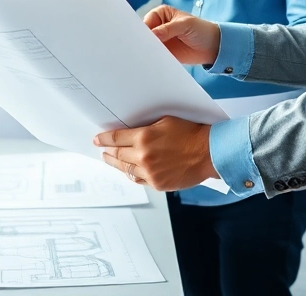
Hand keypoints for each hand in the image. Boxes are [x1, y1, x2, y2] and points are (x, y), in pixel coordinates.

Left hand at [94, 116, 216, 191]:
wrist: (208, 152)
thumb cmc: (190, 134)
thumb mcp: (164, 122)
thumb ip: (145, 128)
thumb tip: (131, 131)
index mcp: (144, 138)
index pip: (116, 138)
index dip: (104, 139)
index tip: (97, 139)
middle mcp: (144, 156)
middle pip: (118, 155)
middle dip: (108, 152)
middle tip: (103, 150)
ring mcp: (150, 172)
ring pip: (125, 169)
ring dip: (116, 164)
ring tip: (111, 160)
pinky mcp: (157, 183)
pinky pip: (139, 179)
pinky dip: (132, 174)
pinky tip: (128, 171)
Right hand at [143, 5, 220, 65]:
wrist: (213, 47)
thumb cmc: (201, 30)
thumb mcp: (185, 25)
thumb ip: (168, 29)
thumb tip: (152, 34)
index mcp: (161, 14)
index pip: (147, 20)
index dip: (143, 29)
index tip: (141, 37)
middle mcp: (159, 26)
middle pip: (145, 34)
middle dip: (144, 40)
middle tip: (142, 48)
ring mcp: (161, 40)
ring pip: (148, 45)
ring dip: (148, 51)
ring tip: (147, 56)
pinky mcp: (164, 53)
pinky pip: (155, 55)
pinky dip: (153, 58)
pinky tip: (152, 62)